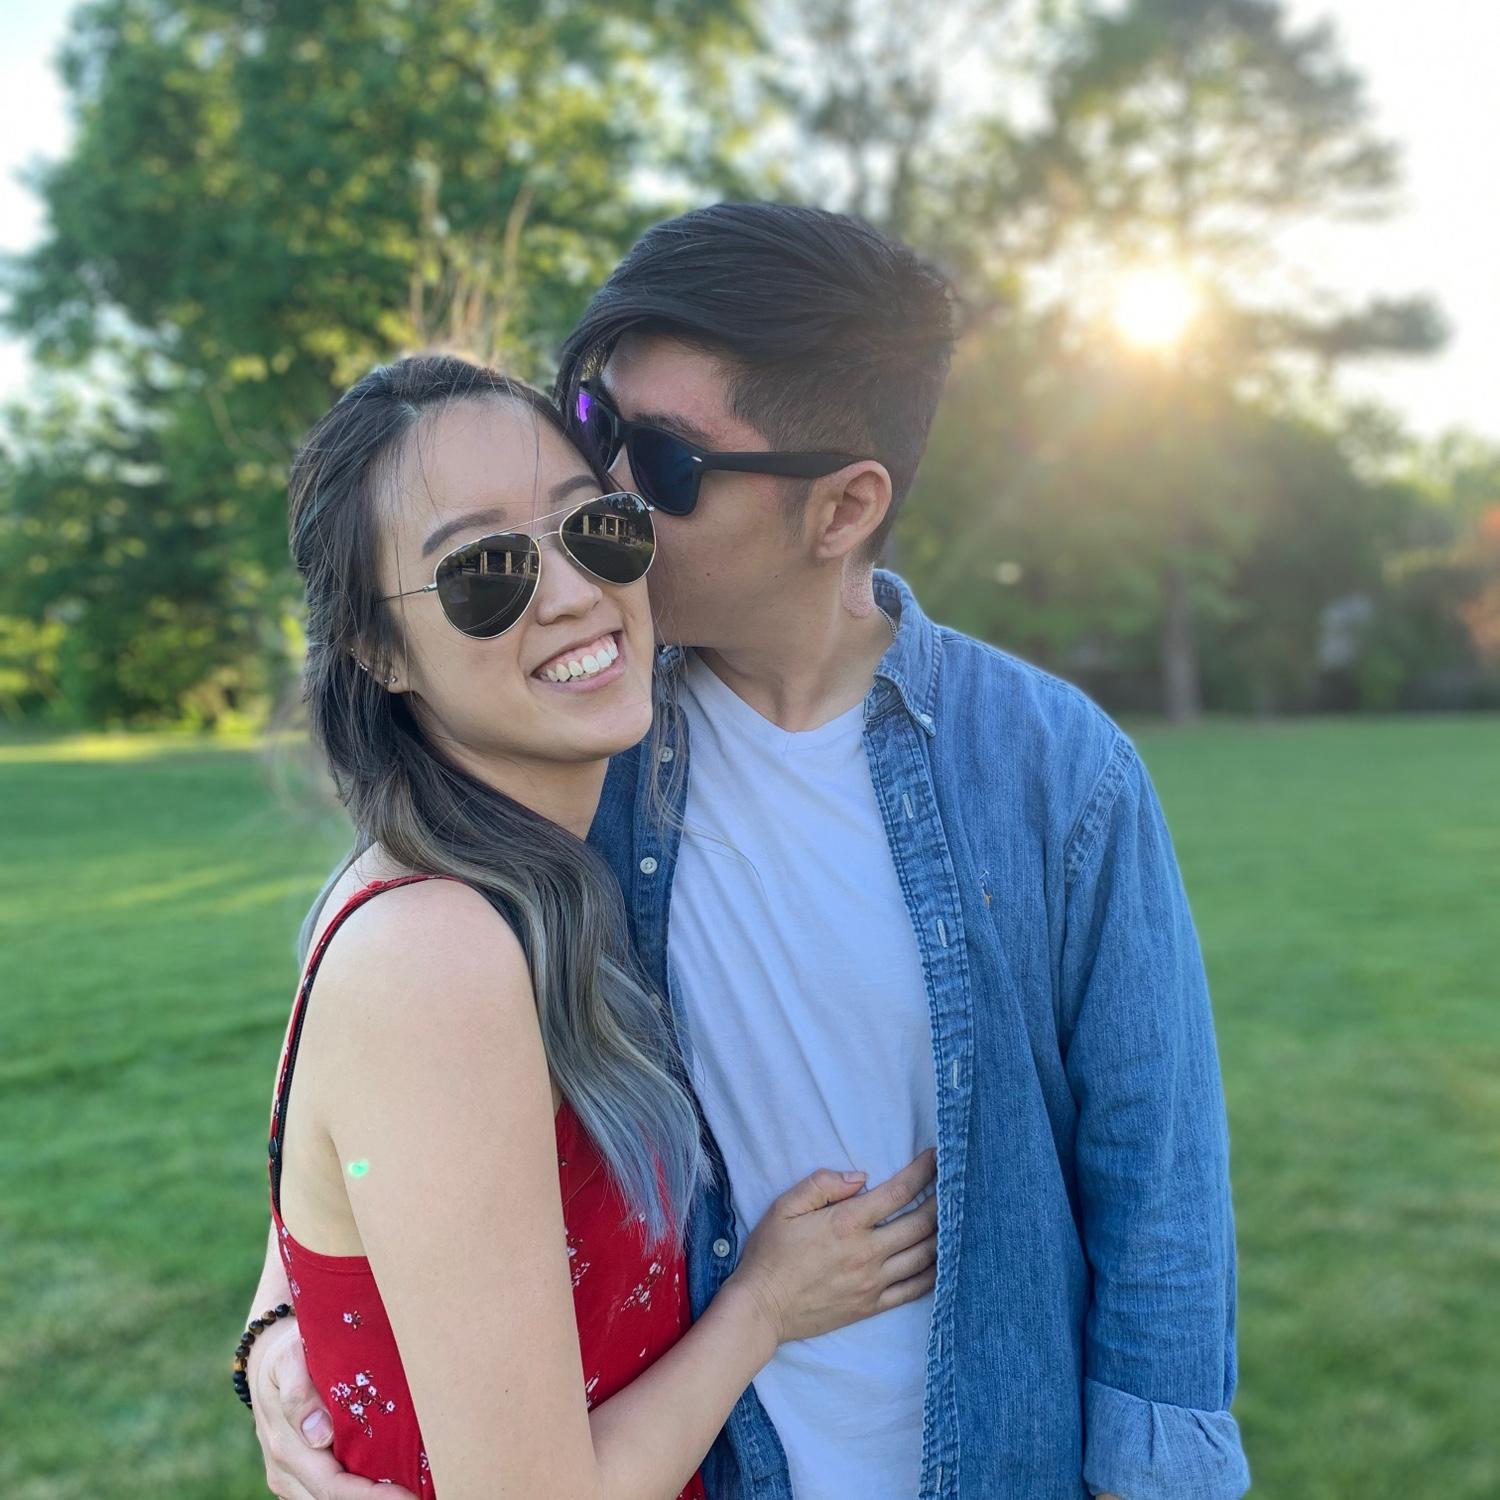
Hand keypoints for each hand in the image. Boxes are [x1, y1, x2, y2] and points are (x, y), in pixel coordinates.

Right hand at [249, 1316, 417, 1499]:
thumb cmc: (287, 1354)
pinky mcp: (299, 1477)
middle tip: (418, 1496)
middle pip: (334, 1499)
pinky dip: (357, 1490)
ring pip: (330, 1498)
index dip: (369, 1495)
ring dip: (368, 1496)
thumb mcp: (289, 1358)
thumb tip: (319, 1434)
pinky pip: (327, 1491)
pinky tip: (388, 1483)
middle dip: (377, 1499)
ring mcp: (291, 1477)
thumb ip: (299, 1392)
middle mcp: (286, 1470)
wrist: (267, 1362)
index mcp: (286, 1445)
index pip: (332, 1485)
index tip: (405, 1494)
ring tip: (410, 1489)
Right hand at [729, 1147, 938, 1345]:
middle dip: (943, 1200)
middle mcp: (867, 1253)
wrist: (761, 1309)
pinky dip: (935, 1272)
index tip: (937, 1157)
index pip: (898, 1192)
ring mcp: (873, 1283)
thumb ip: (821, 1185)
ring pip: (924, 1256)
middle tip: (955, 1184)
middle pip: (921, 1224)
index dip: (923, 1172)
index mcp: (846, 1224)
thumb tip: (860, 1177)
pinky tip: (945, 1260)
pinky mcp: (872, 1306)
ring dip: (944, 1234)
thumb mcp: (784, 1208)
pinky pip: (915, 1289)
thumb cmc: (770, 1254)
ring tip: (957, 1218)